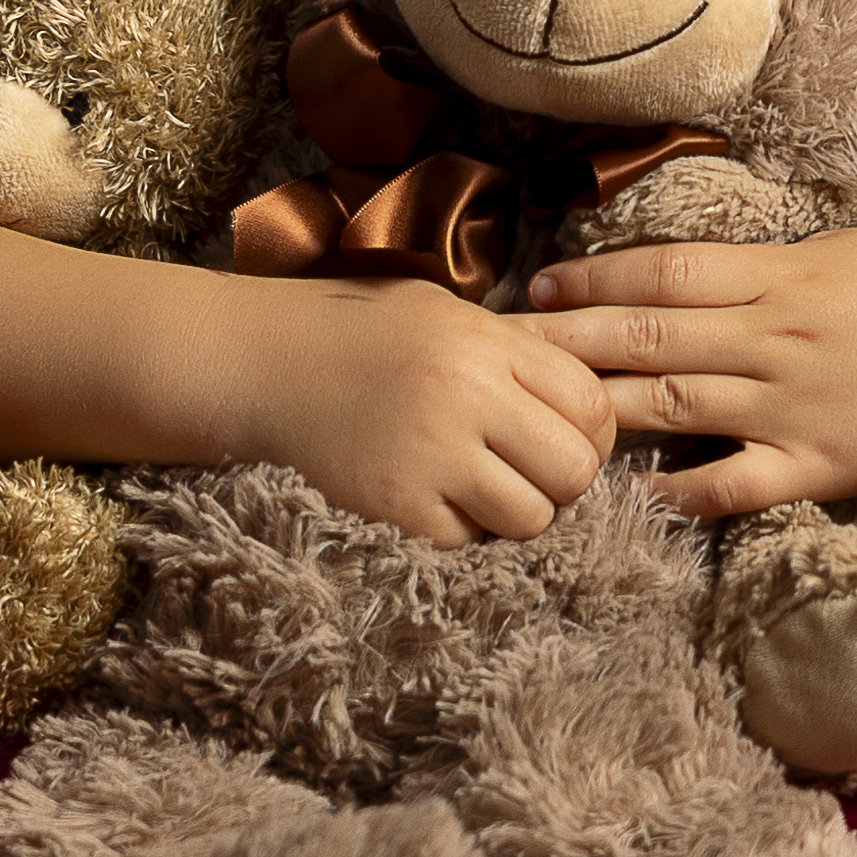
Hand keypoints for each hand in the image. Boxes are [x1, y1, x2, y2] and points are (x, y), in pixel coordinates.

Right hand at [218, 279, 614, 547]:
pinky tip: (433, 495)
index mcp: (487, 344)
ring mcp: (430, 458)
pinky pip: (468, 543)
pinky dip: (461, 530)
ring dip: (517, 510)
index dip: (594, 430)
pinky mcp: (396, 508)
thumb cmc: (362, 330)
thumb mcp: (448, 313)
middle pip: (575, 469)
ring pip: (531, 518)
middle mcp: (467, 398)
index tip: (566, 435)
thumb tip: (590, 404)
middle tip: (530, 469)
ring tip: (481, 486)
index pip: (592, 405)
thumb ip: (517, 352)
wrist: (263, 362)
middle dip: (563, 478)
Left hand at [522, 229, 856, 516]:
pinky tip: (625, 492)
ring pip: (672, 406)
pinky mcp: (818, 469)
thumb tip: (700, 274)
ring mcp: (793, 408)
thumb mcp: (854, 254)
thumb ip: (772, 267)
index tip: (536, 290)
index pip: (665, 273)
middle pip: (647, 338)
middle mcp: (776, 340)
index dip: (593, 281)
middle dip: (564, 342)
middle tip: (496, 347)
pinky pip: (731, 483)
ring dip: (596, 408)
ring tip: (534, 412)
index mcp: (785, 277)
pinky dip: (676, 490)